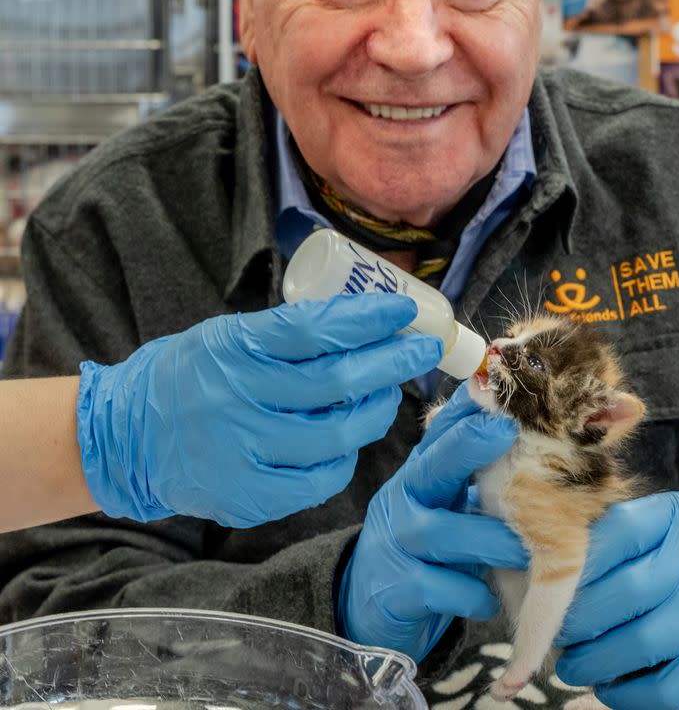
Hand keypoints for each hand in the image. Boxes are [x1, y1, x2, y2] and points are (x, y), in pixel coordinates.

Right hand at [78, 295, 441, 526]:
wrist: (129, 437)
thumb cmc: (192, 375)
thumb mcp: (228, 335)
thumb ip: (287, 335)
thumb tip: (368, 323)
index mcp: (231, 348)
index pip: (312, 329)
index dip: (366, 319)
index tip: (404, 308)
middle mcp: (236, 399)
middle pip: (336, 383)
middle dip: (391, 362)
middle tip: (423, 349)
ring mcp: (241, 453)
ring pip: (336, 436)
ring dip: (376, 411)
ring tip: (390, 394)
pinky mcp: (247, 496)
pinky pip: (319, 479)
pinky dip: (345, 457)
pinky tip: (351, 439)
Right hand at [338, 382, 528, 662]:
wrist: (373, 604)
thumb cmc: (430, 545)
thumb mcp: (448, 501)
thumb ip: (477, 472)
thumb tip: (529, 430)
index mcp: (423, 470)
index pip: (442, 429)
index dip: (470, 408)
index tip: (502, 391)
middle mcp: (405, 497)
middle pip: (432, 465)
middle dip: (468, 445)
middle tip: (507, 433)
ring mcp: (397, 541)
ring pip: (440, 532)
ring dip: (489, 539)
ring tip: (528, 549)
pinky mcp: (397, 588)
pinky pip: (437, 587)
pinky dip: (469, 592)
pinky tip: (490, 599)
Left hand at [556, 491, 678, 708]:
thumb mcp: (664, 541)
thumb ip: (614, 547)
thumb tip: (536, 571)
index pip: (617, 530)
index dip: (576, 566)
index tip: (548, 592)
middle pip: (627, 590)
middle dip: (579, 621)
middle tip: (556, 639)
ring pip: (644, 641)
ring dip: (596, 662)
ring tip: (573, 668)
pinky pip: (670, 685)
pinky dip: (628, 694)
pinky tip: (609, 689)